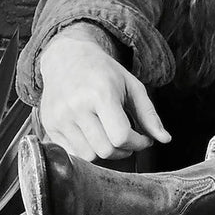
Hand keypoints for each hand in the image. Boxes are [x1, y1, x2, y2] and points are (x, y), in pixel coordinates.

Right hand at [38, 31, 170, 160]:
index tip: (143, 138)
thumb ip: (149, 114)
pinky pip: (74, 153)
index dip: (138, 144)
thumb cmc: (104, 73)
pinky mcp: (50, 125)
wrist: (66, 57)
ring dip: (106, 152)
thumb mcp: (132, 86)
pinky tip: (93, 137)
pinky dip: (88, 151)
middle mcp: (76, 106)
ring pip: (90, 156)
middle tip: (128, 139)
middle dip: (123, 150)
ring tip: (111, 137)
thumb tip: (165, 140)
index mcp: (100, 93)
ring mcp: (60, 117)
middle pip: (106, 150)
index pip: (121, 137)